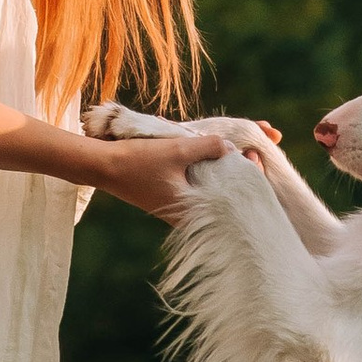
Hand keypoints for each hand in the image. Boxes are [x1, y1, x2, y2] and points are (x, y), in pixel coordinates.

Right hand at [90, 123, 263, 222]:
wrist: (105, 166)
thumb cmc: (138, 161)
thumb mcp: (176, 149)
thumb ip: (208, 147)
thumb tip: (231, 146)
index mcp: (192, 211)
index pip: (233, 198)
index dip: (249, 176)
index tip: (256, 155)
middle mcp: (188, 214)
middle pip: (226, 195)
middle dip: (242, 173)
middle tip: (256, 152)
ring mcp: (180, 206)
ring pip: (213, 189)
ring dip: (226, 171)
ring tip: (241, 154)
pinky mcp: (173, 197)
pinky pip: (199, 185)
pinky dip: (209, 171)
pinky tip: (215, 157)